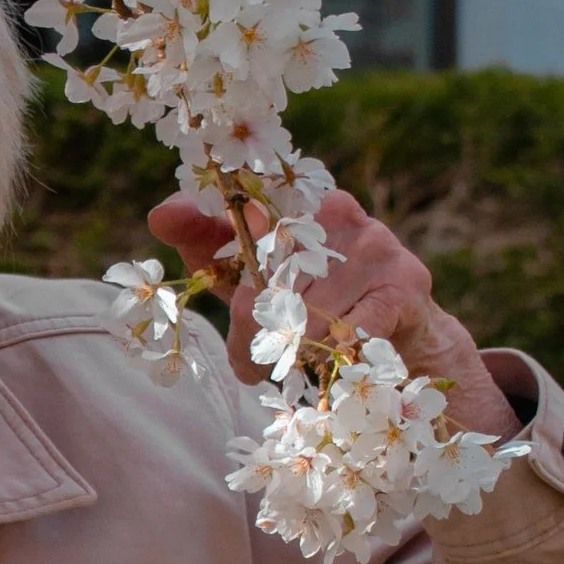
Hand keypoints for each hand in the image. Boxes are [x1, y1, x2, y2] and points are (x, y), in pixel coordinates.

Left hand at [145, 185, 520, 442]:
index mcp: (295, 198)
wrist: (404, 330)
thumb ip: (207, 243)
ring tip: (293, 365)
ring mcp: (373, 243)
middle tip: (248, 360)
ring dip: (291, 353)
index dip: (217, 235)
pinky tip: (329, 364)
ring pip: (305, 313)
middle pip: (269, 275)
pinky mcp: (403, 284)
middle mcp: (335, 210)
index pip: (244, 205)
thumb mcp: (255, 273)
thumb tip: (158, 215)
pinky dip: (331, 356)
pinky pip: (349, 330)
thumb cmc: (315, 298)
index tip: (198, 261)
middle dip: (252, 327)